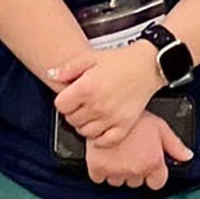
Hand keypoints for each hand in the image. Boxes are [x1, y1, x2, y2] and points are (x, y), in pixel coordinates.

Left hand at [49, 41, 165, 146]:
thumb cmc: (121, 61)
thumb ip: (68, 68)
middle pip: (72, 120)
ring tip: (92, 114)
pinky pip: (105, 141)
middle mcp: (97, 105)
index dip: (64, 101)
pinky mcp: (125, 125)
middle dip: (74, 112)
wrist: (148, 65)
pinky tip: (102, 126)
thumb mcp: (90, 57)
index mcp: (86, 88)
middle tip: (82, 104)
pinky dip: (101, 137)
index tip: (70, 97)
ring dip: (85, 125)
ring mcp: (111, 117)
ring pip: (86, 132)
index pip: (60, 106)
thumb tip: (51, 75)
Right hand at [84, 113, 190, 191]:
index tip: (148, 165)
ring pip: (118, 181)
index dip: (153, 175)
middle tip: (130, 153)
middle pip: (136, 182)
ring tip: (116, 153)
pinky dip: (100, 170)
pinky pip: (99, 179)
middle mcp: (136, 170)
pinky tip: (104, 156)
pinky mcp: (97, 168)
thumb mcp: (159, 125)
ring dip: (117, 171)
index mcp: (153, 162)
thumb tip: (187, 156)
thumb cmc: (133, 114)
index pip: (157, 183)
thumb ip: (174, 144)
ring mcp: (116, 171)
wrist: (106, 107)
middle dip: (134, 170)